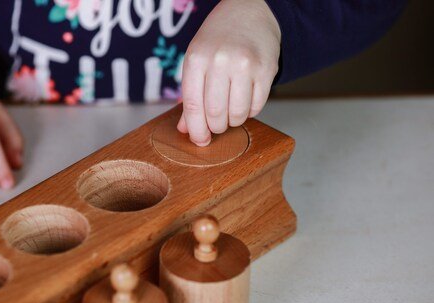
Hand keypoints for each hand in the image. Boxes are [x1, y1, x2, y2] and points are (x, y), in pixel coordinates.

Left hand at [178, 0, 280, 145]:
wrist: (250, 12)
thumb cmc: (218, 39)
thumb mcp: (196, 60)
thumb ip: (190, 96)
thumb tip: (186, 130)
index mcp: (196, 58)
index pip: (193, 106)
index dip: (196, 129)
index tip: (199, 140)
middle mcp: (220, 61)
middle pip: (216, 114)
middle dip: (216, 127)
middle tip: (217, 124)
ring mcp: (245, 65)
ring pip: (237, 114)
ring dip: (233, 121)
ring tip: (231, 111)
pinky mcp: (267, 70)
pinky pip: (257, 107)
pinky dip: (249, 112)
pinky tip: (245, 100)